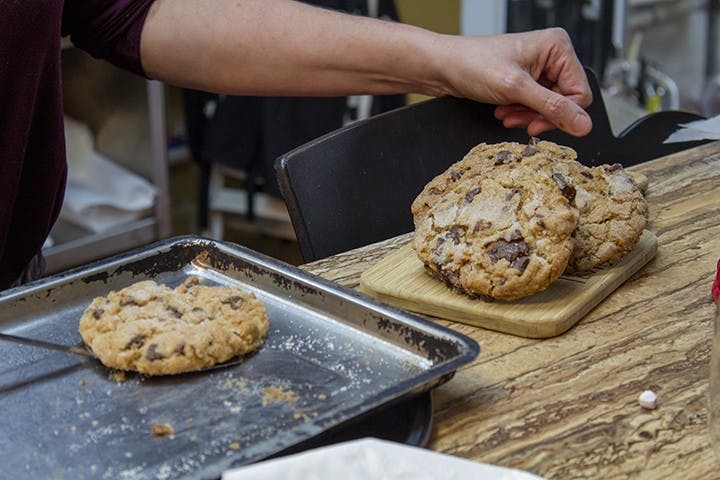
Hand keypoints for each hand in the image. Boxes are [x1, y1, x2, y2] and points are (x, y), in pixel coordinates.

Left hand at [434, 28, 592, 136]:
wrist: (443, 66)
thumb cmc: (473, 64)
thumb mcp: (516, 89)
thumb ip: (552, 108)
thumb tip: (584, 125)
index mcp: (558, 47)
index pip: (580, 93)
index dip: (560, 114)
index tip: (536, 125)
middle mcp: (552, 55)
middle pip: (564, 102)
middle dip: (538, 114)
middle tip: (516, 118)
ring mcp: (539, 68)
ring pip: (547, 107)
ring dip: (526, 115)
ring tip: (505, 112)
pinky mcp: (526, 80)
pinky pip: (533, 105)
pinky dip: (519, 112)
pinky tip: (503, 109)